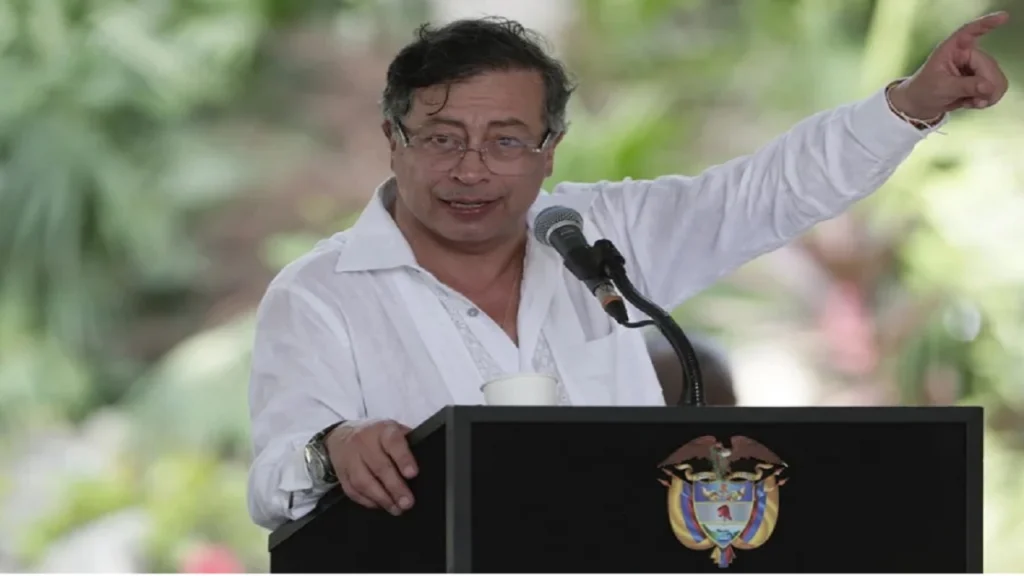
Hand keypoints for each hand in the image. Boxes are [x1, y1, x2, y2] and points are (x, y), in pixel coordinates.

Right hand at [326, 419, 417, 514]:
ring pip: (364, 481)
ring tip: (396, 508)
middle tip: (407, 502)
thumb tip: (427, 461)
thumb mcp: (394, 430)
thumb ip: (408, 442)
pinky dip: (367, 501)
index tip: (412, 474)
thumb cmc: (376, 435)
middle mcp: (364, 442)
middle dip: (395, 487)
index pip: (393, 442)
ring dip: (381, 498)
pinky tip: (379, 505)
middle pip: (380, 467)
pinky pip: (353, 491)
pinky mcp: (341, 473)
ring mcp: (350, 458)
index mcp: (382, 430)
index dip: (403, 458)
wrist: (342, 435)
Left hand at [889, 11, 1009, 119]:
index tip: (1003, 18)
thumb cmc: (925, 90)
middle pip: (989, 67)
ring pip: (997, 79)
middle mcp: (968, 53)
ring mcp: (977, 66)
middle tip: (975, 100)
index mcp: (953, 48)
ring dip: (988, 95)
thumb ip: (965, 86)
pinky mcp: (982, 79)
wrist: (921, 104)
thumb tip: (988, 86)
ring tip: (972, 102)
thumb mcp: (941, 88)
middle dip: (986, 86)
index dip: (987, 24)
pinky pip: (996, 88)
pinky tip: (973, 102)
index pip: (970, 32)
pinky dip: (988, 98)